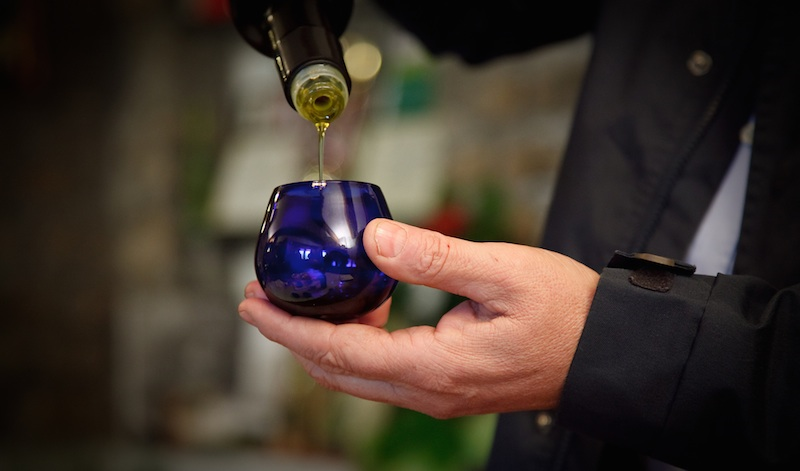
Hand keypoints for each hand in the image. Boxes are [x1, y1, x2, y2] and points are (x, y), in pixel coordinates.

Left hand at [238, 219, 599, 417]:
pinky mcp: (448, 389)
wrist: (606, 351)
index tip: (252, 305)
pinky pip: (384, 375)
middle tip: (259, 301)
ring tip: (300, 304)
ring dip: (321, 343)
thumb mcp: (502, 271)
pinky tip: (362, 312)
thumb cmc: (565, 312)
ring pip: (357, 377)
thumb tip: (372, 239)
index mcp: (436, 367)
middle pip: (337, 373)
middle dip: (292, 337)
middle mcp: (430, 392)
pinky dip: (357, 347)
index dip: (289, 329)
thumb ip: (433, 257)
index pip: (340, 352)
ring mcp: (439, 396)